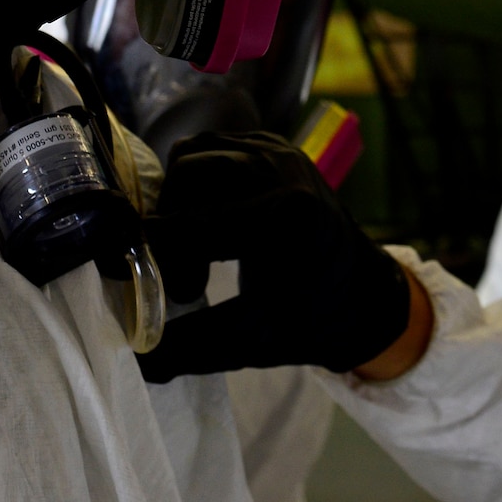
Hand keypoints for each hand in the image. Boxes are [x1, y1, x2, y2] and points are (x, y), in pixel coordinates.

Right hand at [138, 131, 415, 382]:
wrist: (363, 293)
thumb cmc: (312, 320)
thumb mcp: (253, 341)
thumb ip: (192, 346)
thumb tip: (137, 356)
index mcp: (284, 214)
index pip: (190, 224)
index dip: (155, 257)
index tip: (141, 287)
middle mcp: (281, 169)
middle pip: (186, 176)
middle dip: (170, 226)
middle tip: (185, 280)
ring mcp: (278, 150)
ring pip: (193, 156)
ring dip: (179, 202)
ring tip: (196, 253)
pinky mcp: (273, 144)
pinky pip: (212, 149)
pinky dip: (197, 185)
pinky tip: (209, 227)